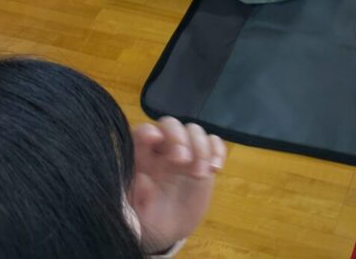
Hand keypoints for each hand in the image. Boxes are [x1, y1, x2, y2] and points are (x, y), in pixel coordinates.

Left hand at [130, 117, 226, 254]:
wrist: (170, 231)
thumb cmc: (149, 222)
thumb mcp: (138, 218)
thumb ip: (138, 199)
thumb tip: (142, 179)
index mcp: (141, 158)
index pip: (142, 133)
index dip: (147, 131)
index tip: (154, 139)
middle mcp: (162, 149)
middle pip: (170, 125)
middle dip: (178, 137)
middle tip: (183, 161)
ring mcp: (186, 152)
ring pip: (194, 131)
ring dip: (200, 149)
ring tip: (199, 175)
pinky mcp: (205, 159)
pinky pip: (214, 142)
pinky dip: (217, 150)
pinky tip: (215, 169)